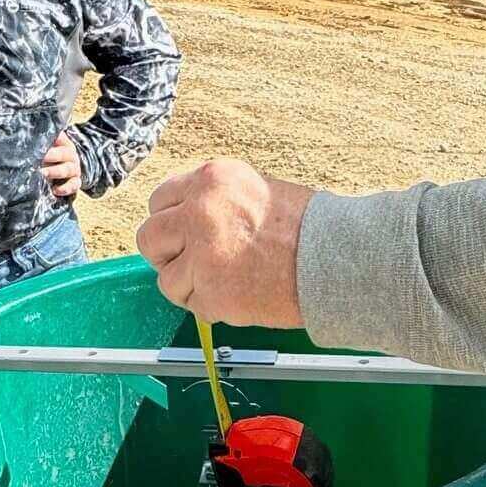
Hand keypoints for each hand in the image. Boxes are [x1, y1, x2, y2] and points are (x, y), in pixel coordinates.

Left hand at [41, 130, 81, 200]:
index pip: (59, 138)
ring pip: (67, 169)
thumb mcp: (46, 150)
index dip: (51, 139)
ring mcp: (74, 170)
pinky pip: (73, 185)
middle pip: (63, 153)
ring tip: (42, 173)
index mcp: (64, 144)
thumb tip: (23, 136)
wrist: (64, 175)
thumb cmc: (49, 159)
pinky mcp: (75, 183)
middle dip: (51, 155)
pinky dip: (65, 188)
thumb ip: (39, 144)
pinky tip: (55, 190)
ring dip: (54, 171)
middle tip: (37, 158)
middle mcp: (70, 156)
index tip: (38, 141)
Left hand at [136, 159, 311, 326]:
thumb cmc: (306, 227)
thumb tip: (183, 220)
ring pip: (166, 279)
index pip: (159, 200)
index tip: (182, 235)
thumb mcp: (254, 190)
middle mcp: (199, 212)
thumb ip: (214, 201)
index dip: (171, 222)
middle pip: (149, 238)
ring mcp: (202, 255)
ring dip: (189, 285)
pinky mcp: (211, 293)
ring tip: (222, 282)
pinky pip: (192, 305)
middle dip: (167, 254)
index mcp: (210, 180)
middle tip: (191, 263)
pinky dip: (210, 306)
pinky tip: (238, 295)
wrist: (336, 258)